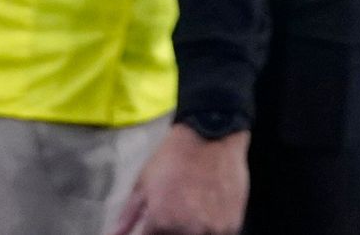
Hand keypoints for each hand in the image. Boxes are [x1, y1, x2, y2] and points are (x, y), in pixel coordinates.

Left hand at [106, 124, 248, 234]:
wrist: (212, 134)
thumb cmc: (174, 158)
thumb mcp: (143, 183)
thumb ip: (128, 216)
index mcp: (160, 224)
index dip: (152, 233)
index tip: (154, 226)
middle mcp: (187, 231)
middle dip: (170, 232)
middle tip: (174, 215)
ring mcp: (212, 230)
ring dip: (189, 232)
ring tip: (191, 213)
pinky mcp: (231, 225)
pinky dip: (210, 231)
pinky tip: (207, 214)